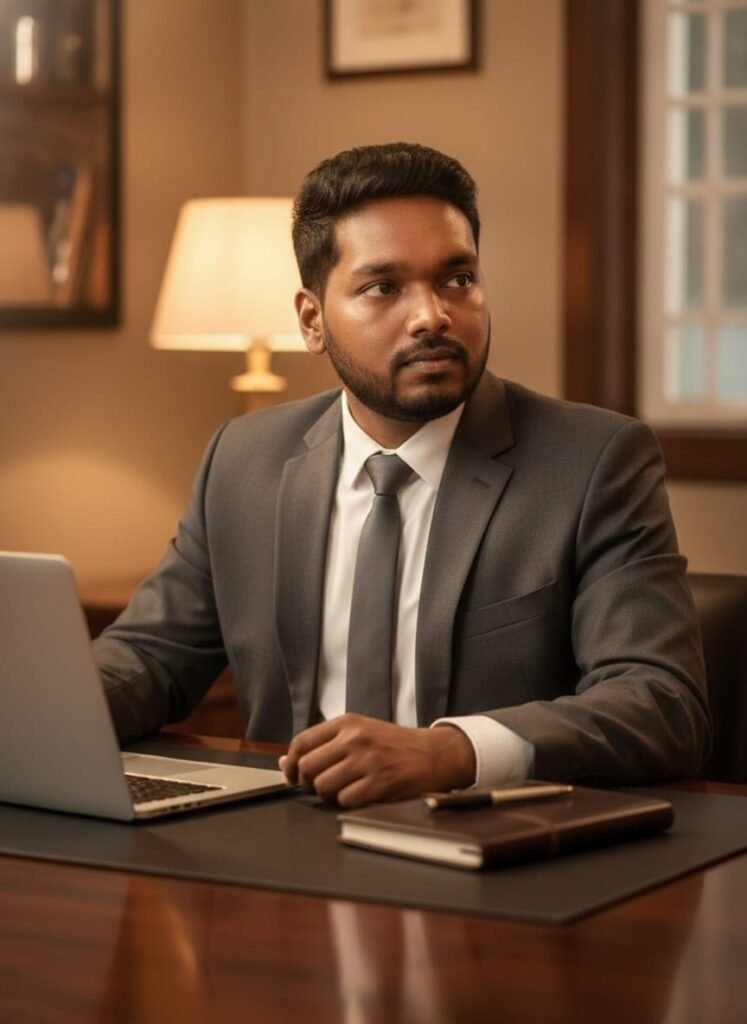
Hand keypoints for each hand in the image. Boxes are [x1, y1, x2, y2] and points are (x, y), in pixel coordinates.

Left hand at [278, 714, 475, 807]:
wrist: (434, 754)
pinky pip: (345, 800)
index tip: (294, 775)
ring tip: (343, 790)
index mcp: (347, 723)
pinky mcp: (379, 783)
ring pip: (323, 786)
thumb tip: (285, 761)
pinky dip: (347, 803)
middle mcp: (354, 738)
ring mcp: (367, 760)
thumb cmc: (394, 745)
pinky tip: (359, 795)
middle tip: (320, 787)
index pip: (301, 742)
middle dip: (309, 783)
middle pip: (308, 767)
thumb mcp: (358, 733)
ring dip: (328, 795)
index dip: (292, 764)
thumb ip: (323, 745)